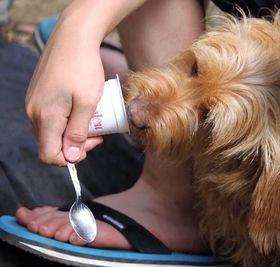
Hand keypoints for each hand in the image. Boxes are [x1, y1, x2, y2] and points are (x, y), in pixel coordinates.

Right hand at [26, 20, 103, 164]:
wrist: (73, 37)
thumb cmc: (83, 68)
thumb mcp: (87, 103)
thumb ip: (77, 132)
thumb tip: (70, 158)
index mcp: (46, 117)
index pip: (49, 155)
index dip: (70, 158)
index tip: (91, 143)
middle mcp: (33, 112)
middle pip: (51, 144)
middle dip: (75, 143)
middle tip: (98, 131)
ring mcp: (34, 102)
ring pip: (51, 131)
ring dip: (72, 131)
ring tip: (92, 118)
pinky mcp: (38, 95)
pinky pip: (50, 117)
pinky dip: (66, 119)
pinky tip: (81, 108)